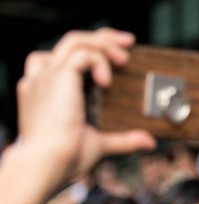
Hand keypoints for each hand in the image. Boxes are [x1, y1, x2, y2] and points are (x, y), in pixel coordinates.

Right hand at [15, 27, 154, 185]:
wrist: (48, 164)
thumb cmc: (65, 159)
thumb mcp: (99, 144)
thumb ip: (123, 139)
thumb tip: (148, 142)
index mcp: (49, 90)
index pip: (69, 56)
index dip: (94, 49)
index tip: (120, 54)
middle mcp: (44, 79)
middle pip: (72, 42)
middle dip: (103, 38)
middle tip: (129, 43)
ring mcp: (47, 76)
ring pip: (75, 41)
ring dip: (104, 45)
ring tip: (125, 59)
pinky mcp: (56, 78)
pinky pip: (82, 54)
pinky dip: (100, 61)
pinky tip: (108, 82)